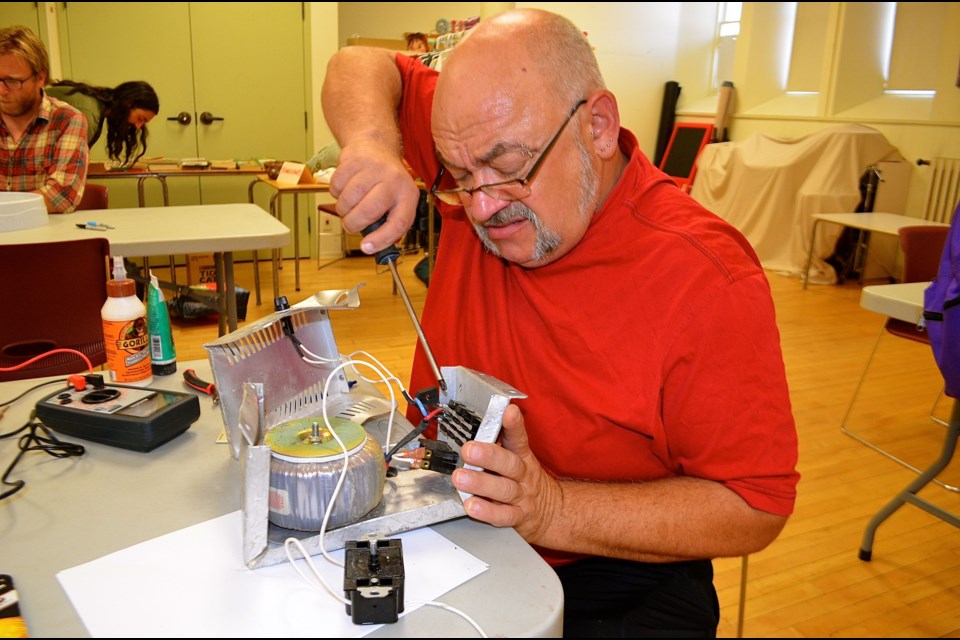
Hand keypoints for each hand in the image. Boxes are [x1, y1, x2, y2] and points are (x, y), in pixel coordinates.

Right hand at [328, 141, 419, 253]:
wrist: (376, 147)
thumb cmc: (386, 183)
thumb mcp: (397, 201)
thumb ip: (388, 225)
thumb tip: (371, 247)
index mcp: (408, 195)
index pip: (399, 223)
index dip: (382, 239)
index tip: (366, 247)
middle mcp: (394, 180)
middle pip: (369, 212)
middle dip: (353, 224)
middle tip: (350, 225)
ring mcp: (374, 168)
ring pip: (348, 200)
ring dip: (342, 209)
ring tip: (349, 204)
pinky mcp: (354, 160)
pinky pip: (336, 186)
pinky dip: (335, 192)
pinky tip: (345, 186)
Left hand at [452, 404, 561, 544]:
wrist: (551, 511)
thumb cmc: (525, 480)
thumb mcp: (519, 458)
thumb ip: (498, 444)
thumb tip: (470, 425)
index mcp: (522, 456)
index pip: (518, 438)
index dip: (513, 425)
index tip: (508, 411)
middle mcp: (523, 475)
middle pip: (509, 464)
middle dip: (488, 456)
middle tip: (469, 450)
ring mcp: (522, 496)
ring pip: (504, 489)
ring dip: (480, 483)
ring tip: (461, 478)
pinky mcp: (518, 517)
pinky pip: (503, 515)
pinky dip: (487, 511)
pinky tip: (472, 506)